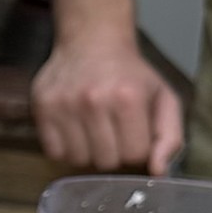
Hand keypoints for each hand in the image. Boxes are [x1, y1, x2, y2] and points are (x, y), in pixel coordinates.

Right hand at [32, 34, 183, 173]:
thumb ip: (169, 136)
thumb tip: (158, 171)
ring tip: (92, 128)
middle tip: (112, 129)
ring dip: (89, 151)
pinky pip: (55, 153)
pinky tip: (74, 129)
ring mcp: (64, 106)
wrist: (91, 40)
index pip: (134, 156)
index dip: (136, 147)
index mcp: (128, 99)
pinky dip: (66, 148)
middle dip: (113, 151)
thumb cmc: (130, 74)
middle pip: (106, 162)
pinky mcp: (42, 109)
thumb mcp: (163, 97)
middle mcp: (94, 101)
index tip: (133, 130)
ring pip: (79, 161)